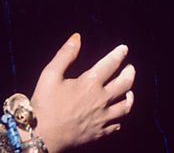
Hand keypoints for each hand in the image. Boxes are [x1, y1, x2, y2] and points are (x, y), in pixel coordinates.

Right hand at [30, 33, 134, 151]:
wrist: (42, 136)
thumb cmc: (45, 104)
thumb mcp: (50, 74)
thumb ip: (65, 54)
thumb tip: (77, 37)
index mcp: (90, 83)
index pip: (111, 64)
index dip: (119, 54)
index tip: (124, 48)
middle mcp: (101, 100)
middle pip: (124, 84)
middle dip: (130, 73)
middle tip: (131, 67)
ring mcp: (102, 118)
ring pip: (125, 106)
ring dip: (130, 96)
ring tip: (130, 91)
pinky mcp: (99, 133)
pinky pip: (117, 124)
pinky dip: (120, 118)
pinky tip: (117, 114)